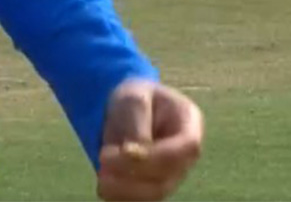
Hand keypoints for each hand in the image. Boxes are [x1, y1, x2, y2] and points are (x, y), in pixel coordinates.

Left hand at [97, 78, 203, 201]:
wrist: (124, 112)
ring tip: (100, 178)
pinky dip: (121, 197)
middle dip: (133, 174)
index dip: (158, 155)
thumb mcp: (134, 98)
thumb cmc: (134, 99)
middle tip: (102, 161)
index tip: (125, 150)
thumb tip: (134, 153)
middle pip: (169, 176)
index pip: (187, 147)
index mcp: (190, 123)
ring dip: (125, 190)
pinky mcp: (155, 188)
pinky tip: (104, 187)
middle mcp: (186, 155)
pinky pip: (142, 200)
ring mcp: (173, 174)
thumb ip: (138, 125)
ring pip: (155, 194)